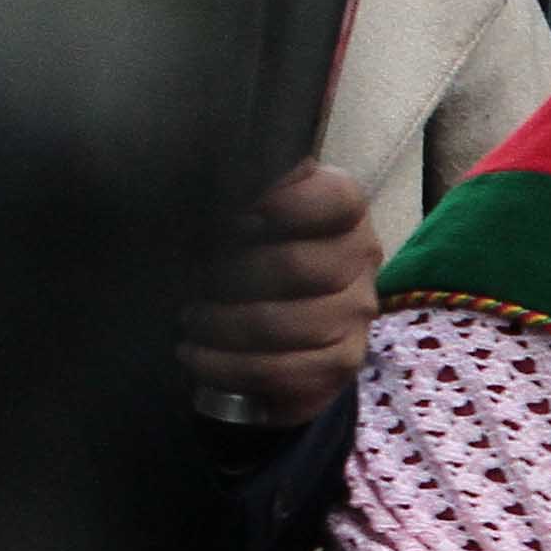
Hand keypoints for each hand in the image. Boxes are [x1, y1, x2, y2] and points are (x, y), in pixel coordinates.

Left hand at [179, 158, 374, 420]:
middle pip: (301, 268)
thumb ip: (237, 187)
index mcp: (342, 205)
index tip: (232, 220)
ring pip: (296, 325)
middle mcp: (360, 255)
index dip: (282, 209)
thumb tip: (202, 178)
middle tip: (193, 279)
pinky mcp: (344, 360)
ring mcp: (358, 310)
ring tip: (190, 320)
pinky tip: (198, 356)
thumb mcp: (236, 206)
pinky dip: (234, 366)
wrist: (258, 312)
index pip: (334, 199)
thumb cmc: (240, 244)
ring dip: (227, 326)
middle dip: (234, 277)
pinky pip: (292, 371)